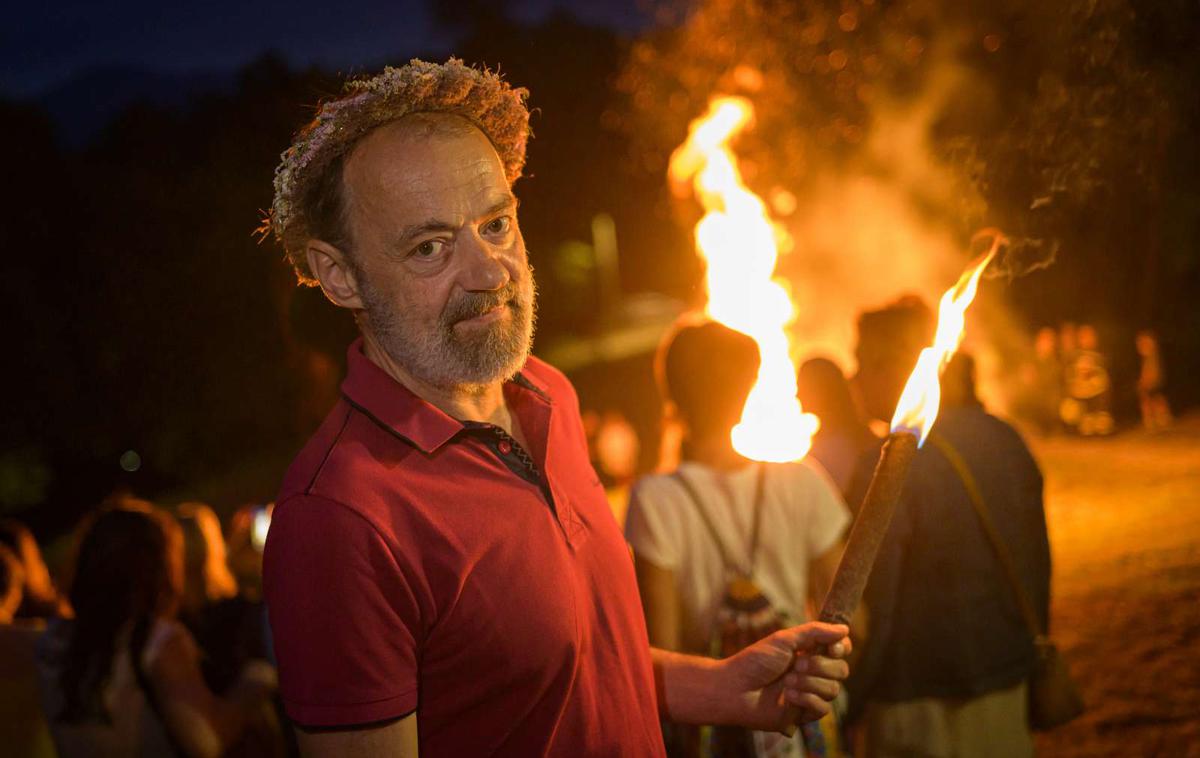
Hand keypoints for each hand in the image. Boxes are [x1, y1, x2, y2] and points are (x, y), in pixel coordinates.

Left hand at [720, 622, 849, 733]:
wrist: (735, 688)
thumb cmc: (755, 661)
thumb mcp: (783, 639)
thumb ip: (814, 632)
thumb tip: (845, 628)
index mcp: (809, 653)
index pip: (840, 650)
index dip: (841, 648)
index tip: (831, 648)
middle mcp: (813, 673)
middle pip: (841, 670)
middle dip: (820, 666)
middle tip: (796, 664)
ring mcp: (810, 694)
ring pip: (833, 690)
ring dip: (809, 683)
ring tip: (786, 682)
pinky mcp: (804, 714)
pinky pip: (823, 709)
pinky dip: (807, 700)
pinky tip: (787, 696)